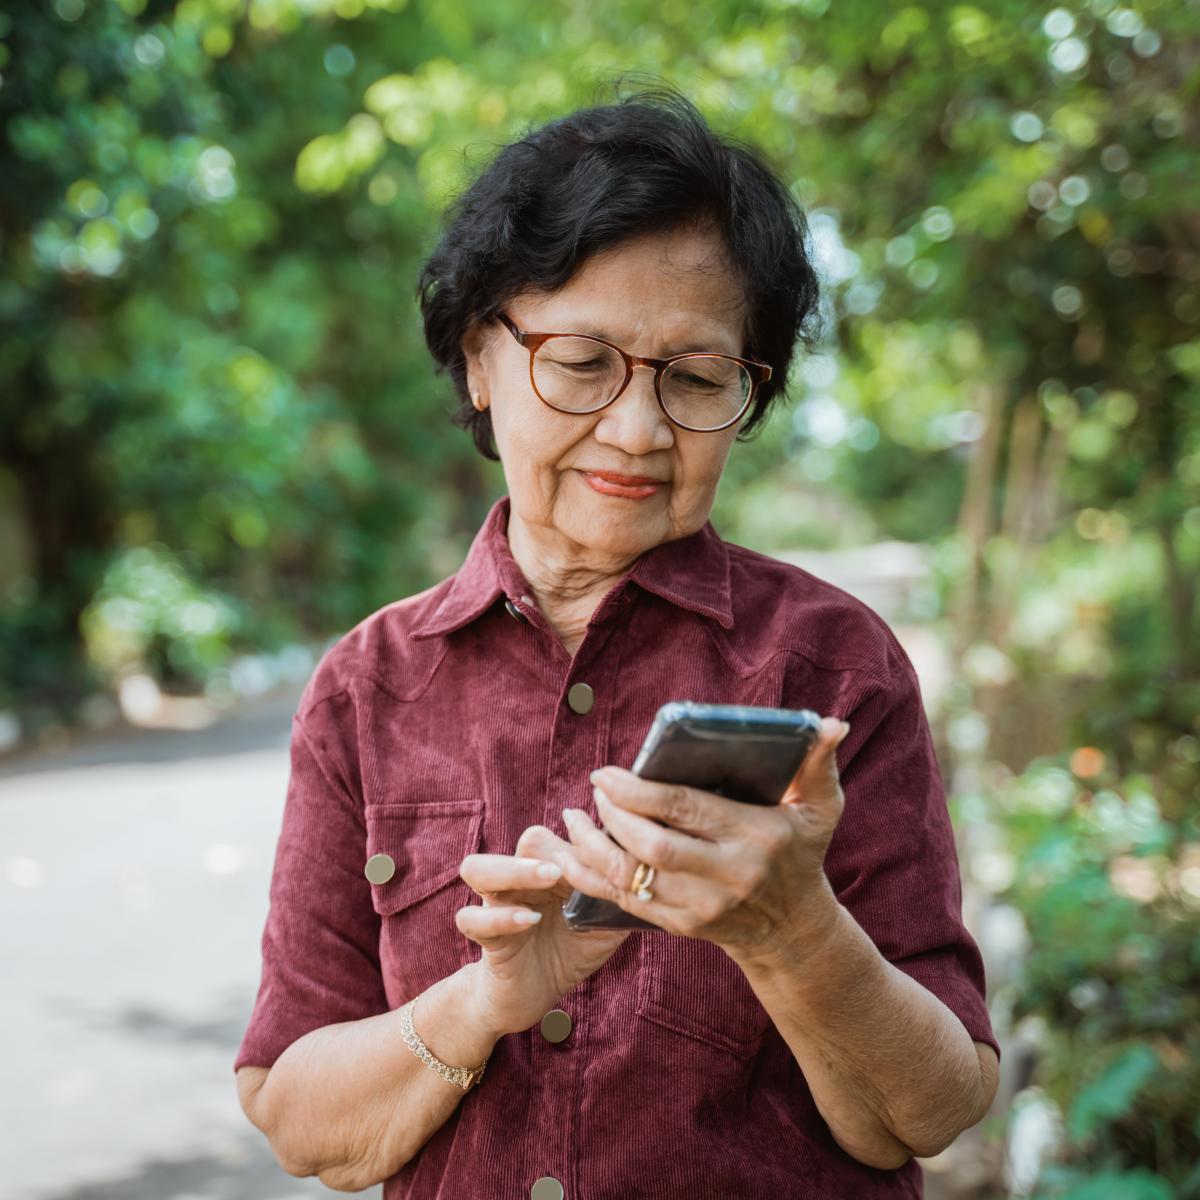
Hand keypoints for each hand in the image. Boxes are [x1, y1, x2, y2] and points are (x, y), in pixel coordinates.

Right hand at [455, 824, 629, 1038]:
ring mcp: (497, 905)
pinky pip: (472, 918)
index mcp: (553, 871)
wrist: (530, 996)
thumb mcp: (602, 928)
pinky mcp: (484, 938)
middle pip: (526, 840)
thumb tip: (654, 880)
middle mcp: (523, 880)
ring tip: (548, 876)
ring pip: (478, 867)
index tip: (612, 849)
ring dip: (514, 869)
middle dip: (552, 847)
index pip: (566, 835)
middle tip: (575, 859)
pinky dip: (500, 917)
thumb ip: (620, 902)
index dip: (586, 840)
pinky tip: (530, 921)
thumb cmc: (567, 952)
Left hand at [556, 716, 851, 960]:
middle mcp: (726, 876)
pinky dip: (591, 877)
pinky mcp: (679, 926)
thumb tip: (833, 724)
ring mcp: (700, 907)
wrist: (791, 929)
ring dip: (594, 846)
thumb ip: (818, 764)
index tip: (606, 771)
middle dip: (614, 815)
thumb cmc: (800, 852)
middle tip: (596, 788)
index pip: (686, 811)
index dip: (639, 791)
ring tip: (575, 816)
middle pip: (654, 846)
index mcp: (755, 838)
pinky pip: (624, 902)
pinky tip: (573, 851)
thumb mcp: (820, 808)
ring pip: (632, 878)